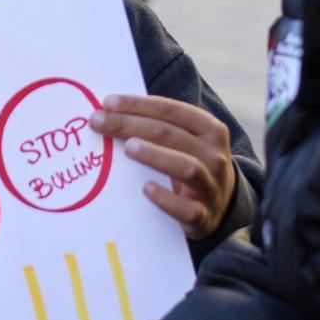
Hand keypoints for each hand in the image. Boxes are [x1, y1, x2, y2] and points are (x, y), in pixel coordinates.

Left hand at [90, 94, 236, 240]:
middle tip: (99, 122)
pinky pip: (186, 208)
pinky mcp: (202, 216)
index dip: (138, 104)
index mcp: (209, 129)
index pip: (171, 110)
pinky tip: (146, 189)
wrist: (220, 207)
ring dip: (154, 155)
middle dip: (131, 125)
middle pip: (170, 134)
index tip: (107, 103)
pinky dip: (166, 199)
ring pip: (186, 167)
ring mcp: (211, 186)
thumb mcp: (186, 143)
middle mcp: (214, 154)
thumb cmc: (191, 164)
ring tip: (127, 147)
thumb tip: (109, 114)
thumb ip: (158, 128)